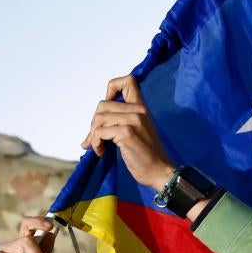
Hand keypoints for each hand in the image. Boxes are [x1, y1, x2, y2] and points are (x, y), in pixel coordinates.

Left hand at [81, 75, 175, 191]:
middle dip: (94, 123)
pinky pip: (100, 132)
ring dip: (93, 134)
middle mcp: (138, 110)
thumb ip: (120, 121)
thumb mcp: (137, 131)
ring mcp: (133, 121)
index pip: (128, 81)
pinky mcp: (127, 133)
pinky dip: (96, 143)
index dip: (111, 89)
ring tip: (98, 146)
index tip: (107, 110)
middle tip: (96, 138)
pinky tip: (101, 152)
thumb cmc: (146, 155)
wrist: (158, 171)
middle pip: (103, 104)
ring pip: (99, 118)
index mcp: (141, 107)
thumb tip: (93, 125)